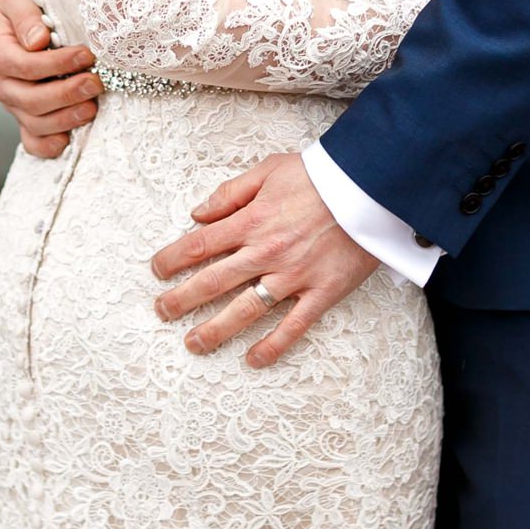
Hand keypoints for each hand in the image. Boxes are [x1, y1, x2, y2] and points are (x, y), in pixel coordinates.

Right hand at [0, 0, 97, 157]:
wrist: (20, 23)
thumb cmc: (26, 8)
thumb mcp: (22, 0)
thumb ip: (27, 16)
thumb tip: (37, 40)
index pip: (25, 66)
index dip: (56, 64)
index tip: (86, 54)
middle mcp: (3, 84)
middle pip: (30, 99)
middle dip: (65, 94)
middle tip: (95, 83)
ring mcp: (14, 105)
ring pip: (34, 123)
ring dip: (64, 119)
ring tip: (92, 108)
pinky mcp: (26, 118)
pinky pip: (31, 141)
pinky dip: (48, 145)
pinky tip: (67, 141)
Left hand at [153, 151, 378, 369]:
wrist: (372, 183)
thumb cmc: (322, 173)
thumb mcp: (270, 168)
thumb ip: (231, 192)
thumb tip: (198, 214)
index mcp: (252, 219)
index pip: (199, 245)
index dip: (172, 260)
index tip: (157, 270)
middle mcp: (267, 251)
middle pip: (213, 282)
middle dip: (181, 300)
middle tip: (162, 312)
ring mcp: (294, 275)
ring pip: (244, 310)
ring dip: (214, 331)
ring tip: (193, 344)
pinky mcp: (322, 291)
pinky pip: (293, 326)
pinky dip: (272, 346)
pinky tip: (252, 359)